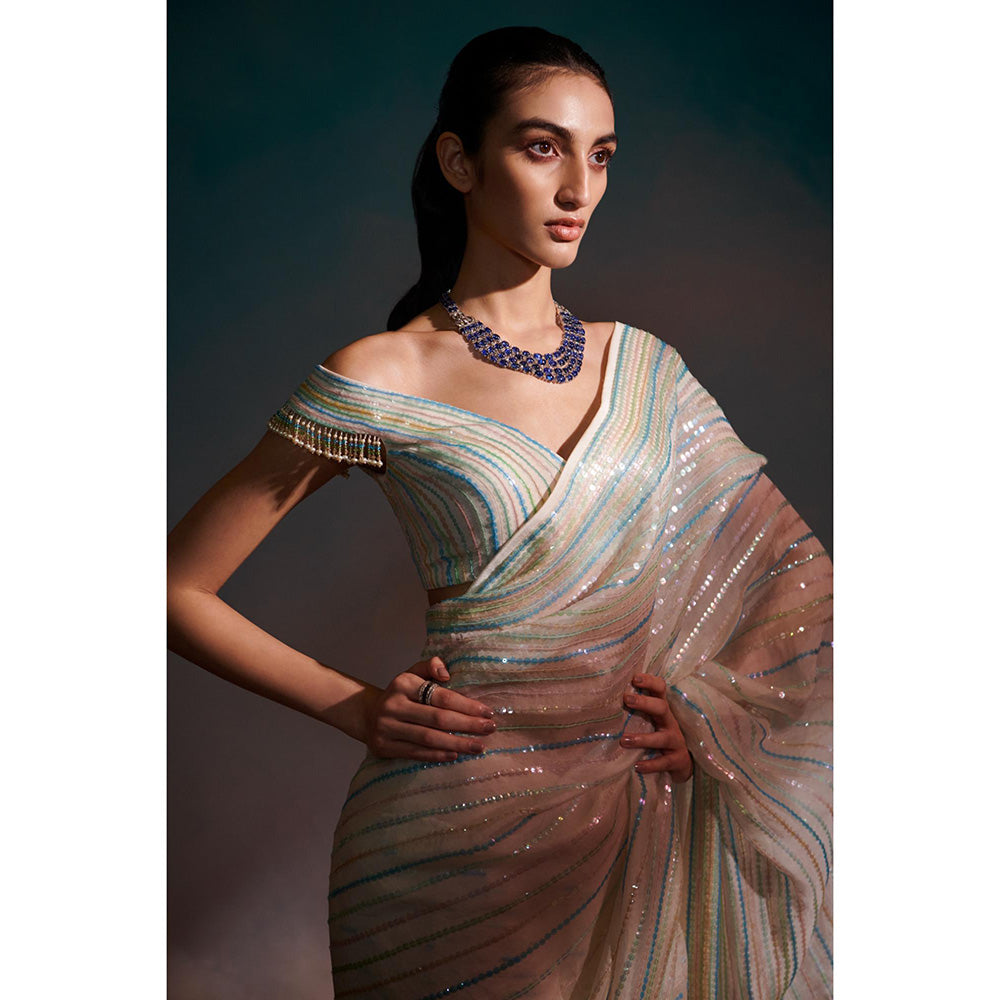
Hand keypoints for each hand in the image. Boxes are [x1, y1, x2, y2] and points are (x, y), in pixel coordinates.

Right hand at [362, 655, 496, 762]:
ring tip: (479, 746)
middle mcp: (393, 705)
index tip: (487, 711)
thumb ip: (430, 666)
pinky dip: (438, 755)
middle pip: (438, 719)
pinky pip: (416, 753)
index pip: (440, 696)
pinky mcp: (384, 747)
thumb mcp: (412, 674)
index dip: (466, 705)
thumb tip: (446, 673)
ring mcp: (387, 727)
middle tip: (489, 729)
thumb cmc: (400, 694)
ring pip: (429, 738)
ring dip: (457, 744)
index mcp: (403, 684)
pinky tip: (455, 755)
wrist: (367, 715)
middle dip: (467, 725)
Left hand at [621, 673, 693, 782]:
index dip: (650, 682)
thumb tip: (607, 700)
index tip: (634, 678)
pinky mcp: (676, 760)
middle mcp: (670, 723)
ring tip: (624, 740)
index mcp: (662, 710)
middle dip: (645, 703)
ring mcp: (675, 742)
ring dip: (643, 738)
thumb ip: (636, 711)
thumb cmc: (659, 736)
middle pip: (662, 708)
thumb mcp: (651, 720)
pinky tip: (637, 766)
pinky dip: (651, 765)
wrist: (682, 763)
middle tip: (626, 699)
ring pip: (662, 738)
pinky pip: (664, 762)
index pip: (660, 690)